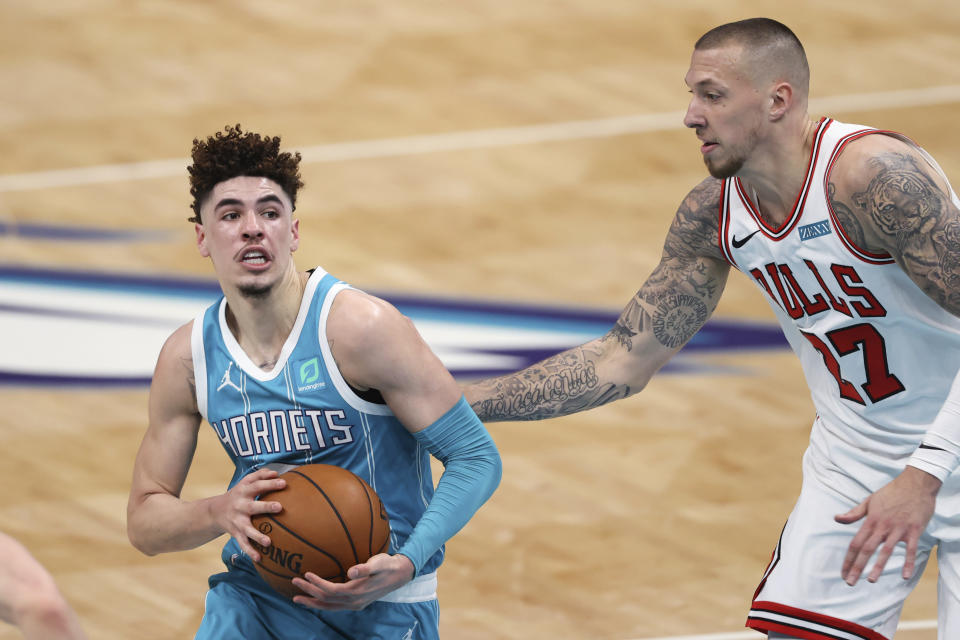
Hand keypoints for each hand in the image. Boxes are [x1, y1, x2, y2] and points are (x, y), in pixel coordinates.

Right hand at [210, 468, 284, 562]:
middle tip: (279, 507)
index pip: (257, 485)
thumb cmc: (239, 494)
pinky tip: (259, 558)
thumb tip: (276, 473)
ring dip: (257, 535)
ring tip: (268, 542)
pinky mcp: (236, 533)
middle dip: (265, 506)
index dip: (270, 484)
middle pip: (253, 506)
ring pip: (247, 529)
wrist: (214, 511)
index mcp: (244, 491)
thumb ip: (260, 475)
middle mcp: (240, 506)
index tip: (284, 483)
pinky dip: (250, 551)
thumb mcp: (245, 482)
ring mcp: (237, 521)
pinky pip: (243, 544)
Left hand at [291, 554, 414, 610]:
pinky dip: (322, 603)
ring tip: (297, 599)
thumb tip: (351, 572)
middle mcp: (354, 602)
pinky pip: (334, 606)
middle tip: (294, 582)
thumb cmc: (388, 565)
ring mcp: (355, 604)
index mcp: (358, 592)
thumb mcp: (379, 563)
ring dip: (312, 602)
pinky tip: (315, 599)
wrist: (400, 574)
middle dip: (309, 593)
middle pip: (326, 600)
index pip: (332, 591)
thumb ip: (365, 568)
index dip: (318, 584)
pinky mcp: (355, 603)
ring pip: (328, 606)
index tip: (306, 574)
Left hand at [834, 466, 940, 584]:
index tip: (843, 572)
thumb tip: (836, 518)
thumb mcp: (869, 501)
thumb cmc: (891, 493)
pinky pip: (910, 549)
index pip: (856, 543)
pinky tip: (904, 575)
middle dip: (857, 567)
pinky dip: (908, 562)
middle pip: (867, 549)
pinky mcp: (914, 530)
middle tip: (850, 582)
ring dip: (878, 566)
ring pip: (886, 551)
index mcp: (871, 521)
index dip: (848, 559)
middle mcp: (882, 526)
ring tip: (870, 580)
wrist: (915, 484)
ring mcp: (898, 529)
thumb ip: (854, 513)